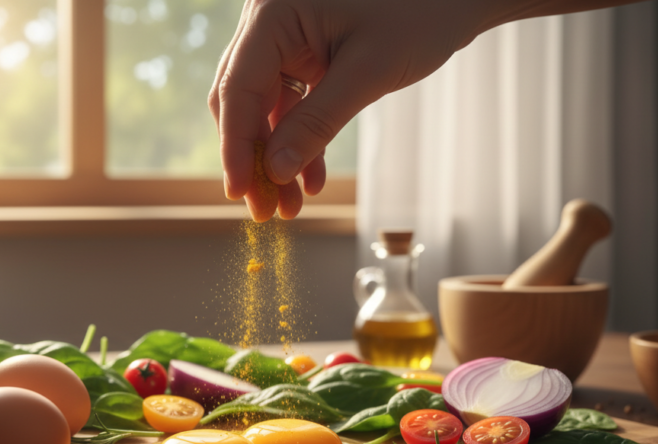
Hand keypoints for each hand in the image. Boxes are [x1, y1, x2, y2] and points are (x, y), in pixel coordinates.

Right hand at [208, 0, 491, 221]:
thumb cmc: (422, 11)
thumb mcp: (368, 72)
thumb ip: (317, 123)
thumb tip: (276, 173)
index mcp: (273, 12)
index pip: (237, 88)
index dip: (235, 146)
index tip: (239, 192)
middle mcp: (269, 21)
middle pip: (242, 100)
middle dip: (254, 157)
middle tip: (264, 209)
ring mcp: (287, 37)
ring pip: (265, 107)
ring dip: (276, 156)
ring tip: (290, 205)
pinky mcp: (307, 53)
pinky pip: (292, 103)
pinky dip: (299, 139)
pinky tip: (310, 178)